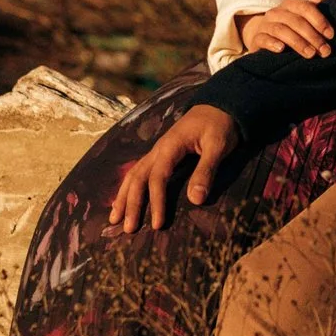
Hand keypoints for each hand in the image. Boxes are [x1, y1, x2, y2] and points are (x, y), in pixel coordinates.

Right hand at [109, 104, 242, 231]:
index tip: (157, 224)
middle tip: (128, 229)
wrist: (219, 106)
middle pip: (138, 178)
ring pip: (133, 174)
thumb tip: (195, 200)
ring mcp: (157, 152)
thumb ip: (206, 170)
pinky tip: (122, 200)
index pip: (158, 178)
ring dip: (123, 197)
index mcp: (170, 146)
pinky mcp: (161, 155)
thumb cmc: (220, 125)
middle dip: (131, 204)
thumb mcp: (218, 146)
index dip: (156, 201)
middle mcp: (158, 149)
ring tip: (115, 219)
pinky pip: (138, 172)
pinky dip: (128, 188)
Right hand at [236, 0, 335, 58]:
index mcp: (290, 4)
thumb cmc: (289, 24)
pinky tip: (281, 49)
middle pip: (296, 21)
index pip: (306, 8)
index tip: (331, 35)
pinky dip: (272, 43)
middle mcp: (277, 12)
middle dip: (313, 36)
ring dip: (297, 43)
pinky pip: (263, 39)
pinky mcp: (257, 38)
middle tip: (325, 50)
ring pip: (281, 30)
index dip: (319, 20)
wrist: (263, 36)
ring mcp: (265, 24)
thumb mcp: (304, 12)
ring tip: (310, 54)